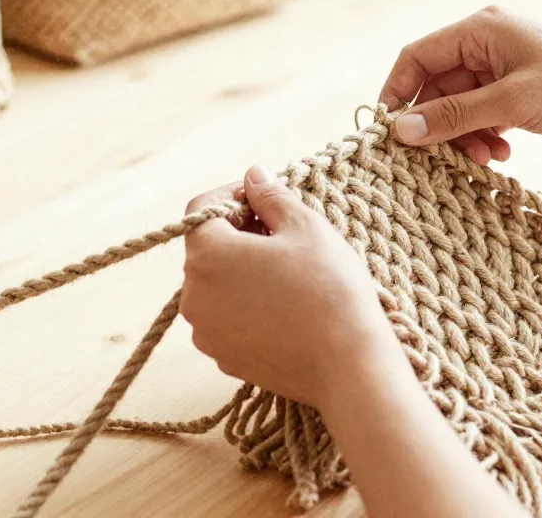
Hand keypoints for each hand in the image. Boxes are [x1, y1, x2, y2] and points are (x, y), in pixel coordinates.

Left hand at [180, 165, 406, 409]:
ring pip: (216, 284)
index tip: (265, 198)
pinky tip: (285, 305)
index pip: (201, 209)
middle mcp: (193, 295)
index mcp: (207, 255)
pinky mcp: (223, 358)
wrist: (348, 367)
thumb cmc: (329, 289)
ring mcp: (206, 332)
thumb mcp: (305, 227)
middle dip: (240, 232)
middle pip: (207, 247)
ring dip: (242, 270)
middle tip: (284, 233)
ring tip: (288, 271)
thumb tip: (253, 175)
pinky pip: (226, 318)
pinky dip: (246, 304)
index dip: (233, 195)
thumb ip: (271, 196)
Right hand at [379, 6, 541, 161]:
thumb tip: (400, 130)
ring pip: (458, 109)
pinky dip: (484, 138)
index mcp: (481, 30)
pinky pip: (481, 119)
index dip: (398, 93)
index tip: (390, 133)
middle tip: (443, 159)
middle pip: (435, 88)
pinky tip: (503, 154)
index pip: (417, 57)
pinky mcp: (519, 97)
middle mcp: (487, 47)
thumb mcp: (513, 101)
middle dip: (437, 125)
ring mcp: (503, 73)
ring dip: (463, 137)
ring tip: (486, 157)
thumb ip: (454, 116)